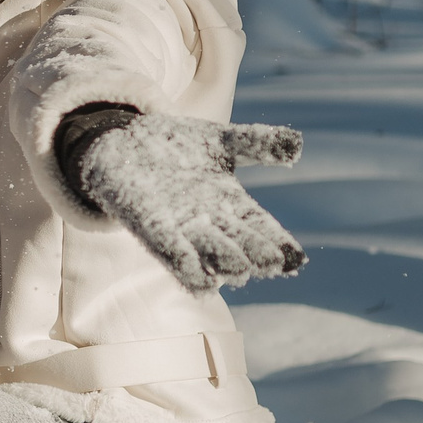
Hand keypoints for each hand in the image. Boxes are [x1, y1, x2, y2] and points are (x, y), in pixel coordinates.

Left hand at [73, 111, 303, 291]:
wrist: (126, 140)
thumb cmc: (180, 145)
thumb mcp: (223, 140)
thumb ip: (258, 143)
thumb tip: (297, 144)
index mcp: (232, 204)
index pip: (261, 227)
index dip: (276, 242)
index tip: (294, 258)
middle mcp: (209, 222)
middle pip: (237, 244)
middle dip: (252, 254)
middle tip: (269, 264)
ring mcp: (179, 227)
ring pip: (206, 252)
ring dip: (221, 262)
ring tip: (238, 272)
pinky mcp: (147, 225)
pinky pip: (167, 250)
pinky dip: (182, 264)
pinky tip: (198, 282)